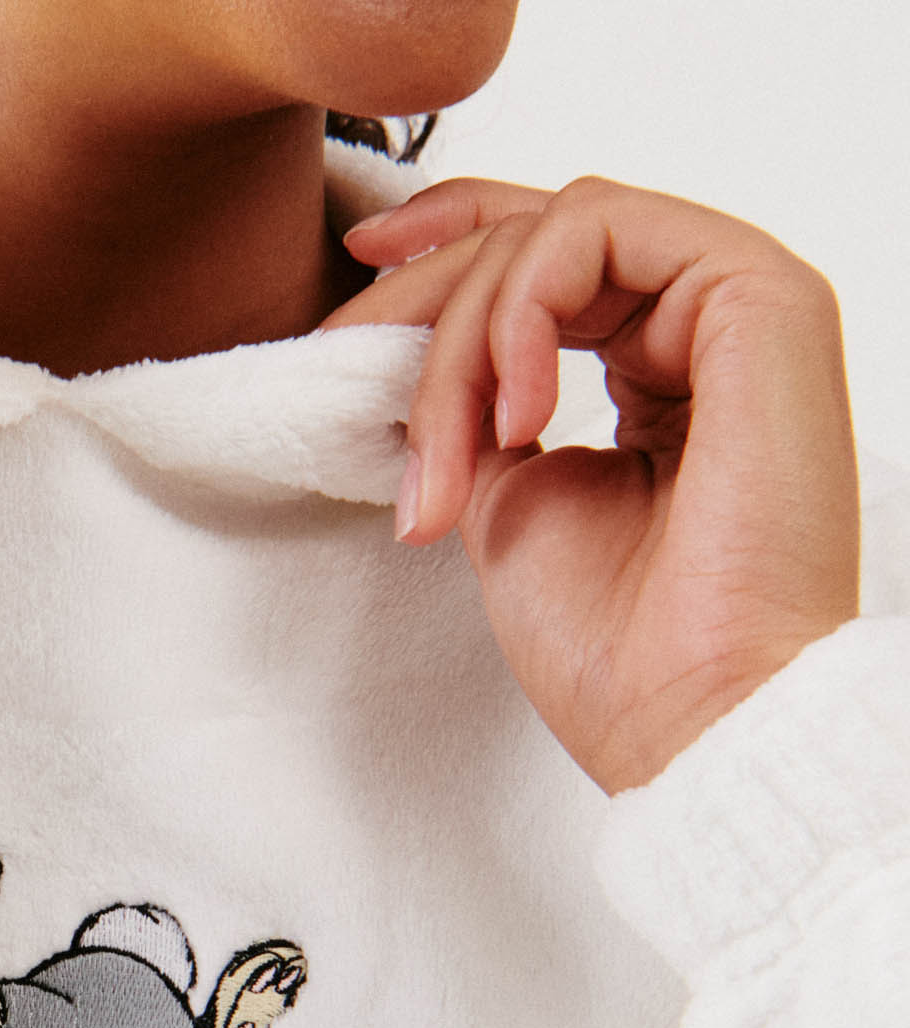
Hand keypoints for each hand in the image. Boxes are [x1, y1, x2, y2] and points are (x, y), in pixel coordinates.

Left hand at [323, 177, 860, 793]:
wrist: (688, 709)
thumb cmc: (613, 643)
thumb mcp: (505, 501)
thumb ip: (476, 413)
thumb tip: (411, 354)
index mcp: (657, 372)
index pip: (548, 262)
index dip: (446, 244)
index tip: (356, 270)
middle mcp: (701, 327)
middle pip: (534, 236)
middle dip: (424, 299)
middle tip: (355, 373)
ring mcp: (734, 306)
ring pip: (552, 235)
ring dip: (462, 339)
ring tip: (450, 460)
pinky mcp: (760, 295)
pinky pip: (599, 229)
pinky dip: (522, 313)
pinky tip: (514, 422)